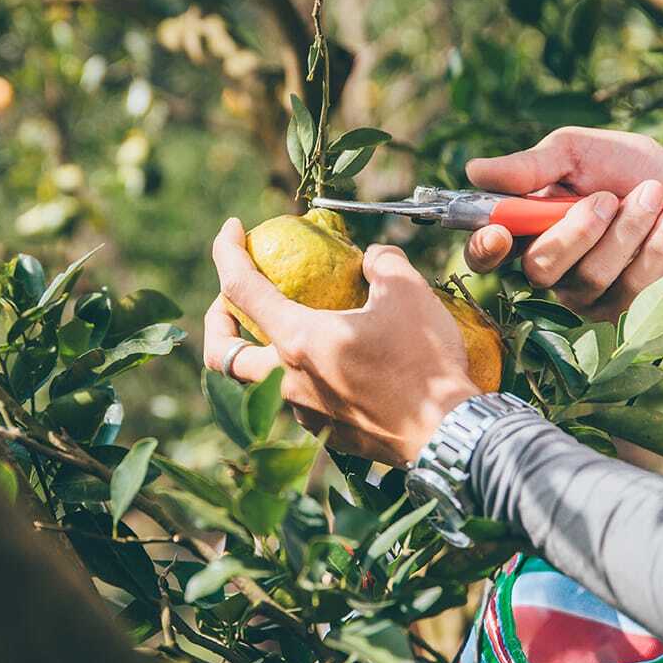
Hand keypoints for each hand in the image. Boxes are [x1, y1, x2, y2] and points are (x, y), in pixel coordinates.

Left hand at [203, 219, 479, 467]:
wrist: (447, 433)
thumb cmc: (425, 362)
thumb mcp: (408, 293)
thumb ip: (383, 263)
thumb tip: (372, 258)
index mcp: (297, 340)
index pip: (240, 288)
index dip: (226, 251)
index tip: (232, 229)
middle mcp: (287, 380)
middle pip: (220, 354)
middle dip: (215, 322)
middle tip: (231, 301)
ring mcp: (302, 412)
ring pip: (254, 383)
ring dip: (254, 353)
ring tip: (278, 331)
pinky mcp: (324, 433)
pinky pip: (292, 402)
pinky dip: (291, 377)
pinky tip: (320, 364)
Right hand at [464, 127, 662, 319]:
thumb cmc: (623, 169)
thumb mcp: (577, 152)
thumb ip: (531, 165)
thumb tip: (475, 170)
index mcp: (526, 231)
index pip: (485, 254)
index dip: (484, 249)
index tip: (498, 234)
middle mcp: (550, 271)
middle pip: (541, 269)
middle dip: (579, 231)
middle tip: (609, 198)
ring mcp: (587, 296)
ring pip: (592, 277)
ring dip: (630, 228)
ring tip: (653, 195)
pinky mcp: (627, 311)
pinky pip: (636, 286)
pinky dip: (660, 242)